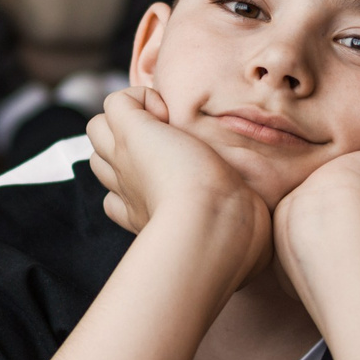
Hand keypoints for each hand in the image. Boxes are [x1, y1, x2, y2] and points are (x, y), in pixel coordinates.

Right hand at [85, 87, 270, 290]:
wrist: (213, 228)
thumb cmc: (229, 244)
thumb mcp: (233, 244)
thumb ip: (238, 240)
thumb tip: (262, 260)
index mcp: (144, 216)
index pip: (117, 200)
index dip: (135, 185)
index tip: (172, 182)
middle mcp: (128, 188)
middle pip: (101, 162)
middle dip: (124, 151)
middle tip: (167, 150)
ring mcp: (125, 159)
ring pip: (98, 128)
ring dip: (127, 120)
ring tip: (165, 126)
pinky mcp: (131, 131)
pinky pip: (117, 102)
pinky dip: (140, 99)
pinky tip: (167, 112)